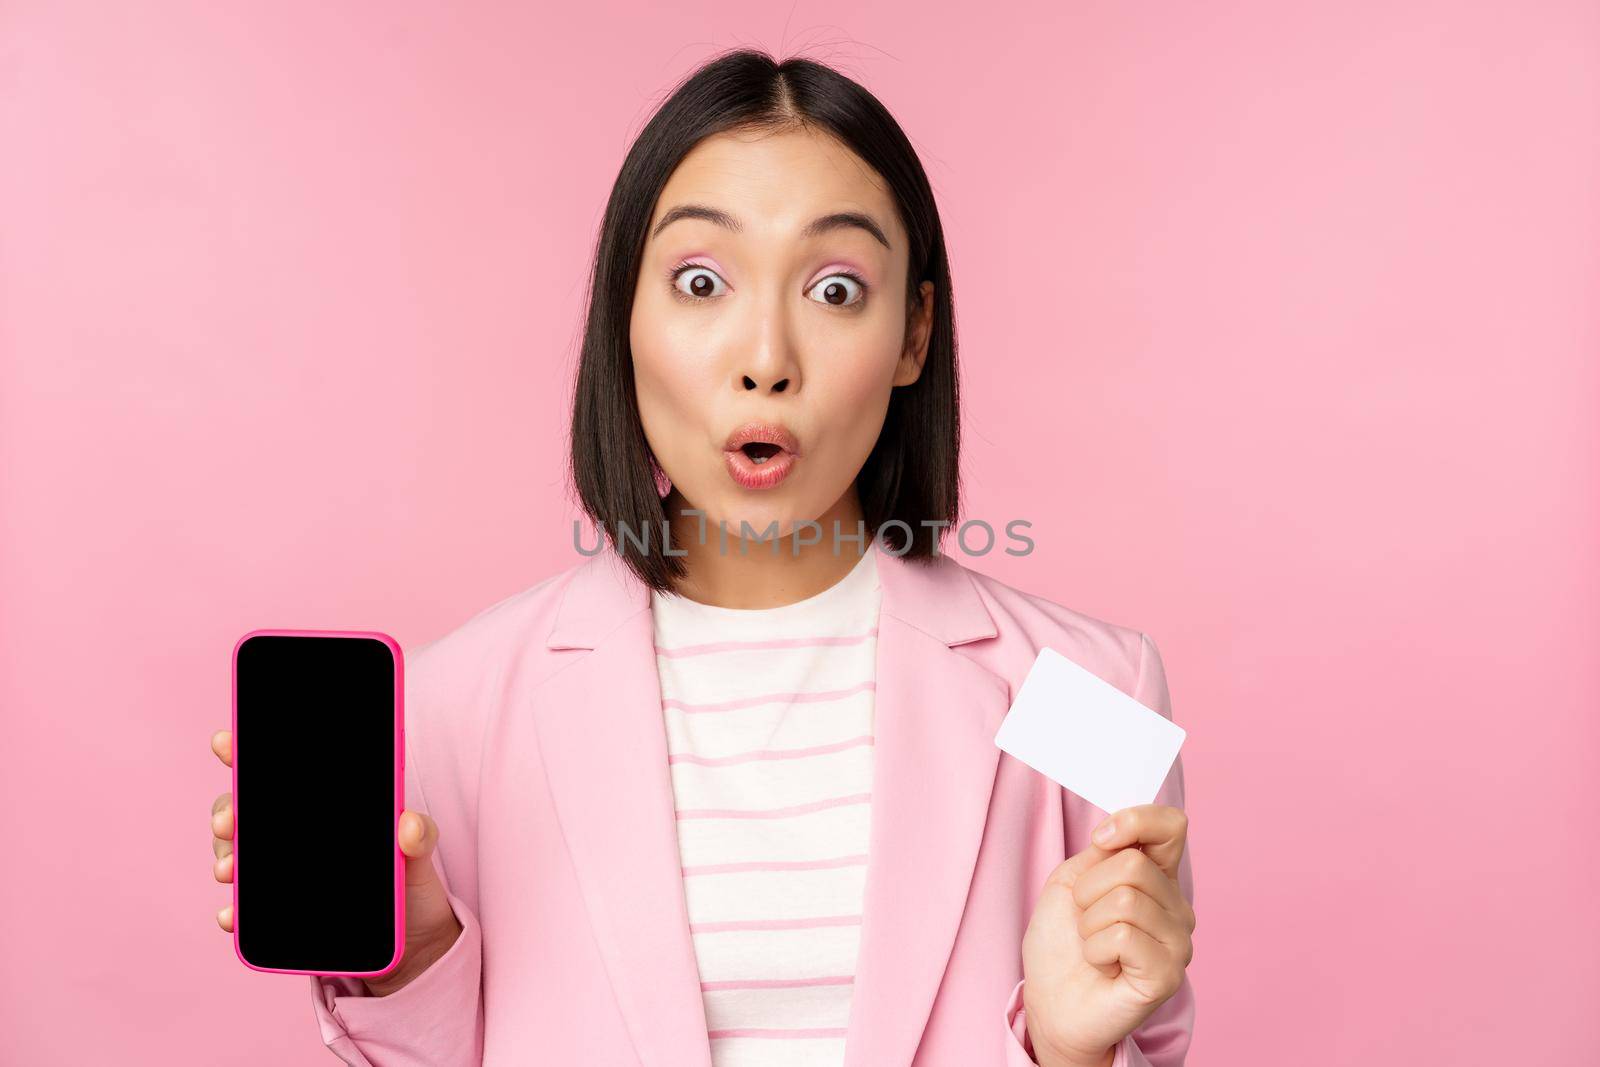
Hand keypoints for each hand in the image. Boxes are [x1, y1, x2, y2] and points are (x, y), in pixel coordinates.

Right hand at [208, 729, 463, 995]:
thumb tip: (408, 825)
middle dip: (227, 810)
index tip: (224, 742)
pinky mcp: (277, 912)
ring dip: (225, 858)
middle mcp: (294, 834)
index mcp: (323, 807)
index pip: (278, 770)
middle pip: (245, 809)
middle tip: (229, 822)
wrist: (412, 942)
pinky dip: (234, 911)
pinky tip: (231, 915)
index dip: (247, 751)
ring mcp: (280, 872)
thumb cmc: (410, 883)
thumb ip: (420, 835)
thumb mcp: (420, 854)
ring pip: (236, 854)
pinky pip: (245, 908)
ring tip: (229, 870)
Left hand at [1020, 804, 1194, 1066]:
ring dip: (1090, 923)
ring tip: (1093, 945)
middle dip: (1089, 889)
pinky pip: (1124, 936)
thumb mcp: (1072, 881)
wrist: (1050, 999)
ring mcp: (1178, 943)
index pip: (1172, 826)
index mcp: (1157, 878)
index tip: (1100, 838)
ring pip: (1126, 900)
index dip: (1135, 820)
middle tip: (1085, 919)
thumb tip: (1122, 832)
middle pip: (1133, 865)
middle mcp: (1176, 908)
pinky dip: (1096, 948)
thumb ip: (1104, 852)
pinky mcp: (1168, 975)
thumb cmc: (1061, 942)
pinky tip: (1102, 965)